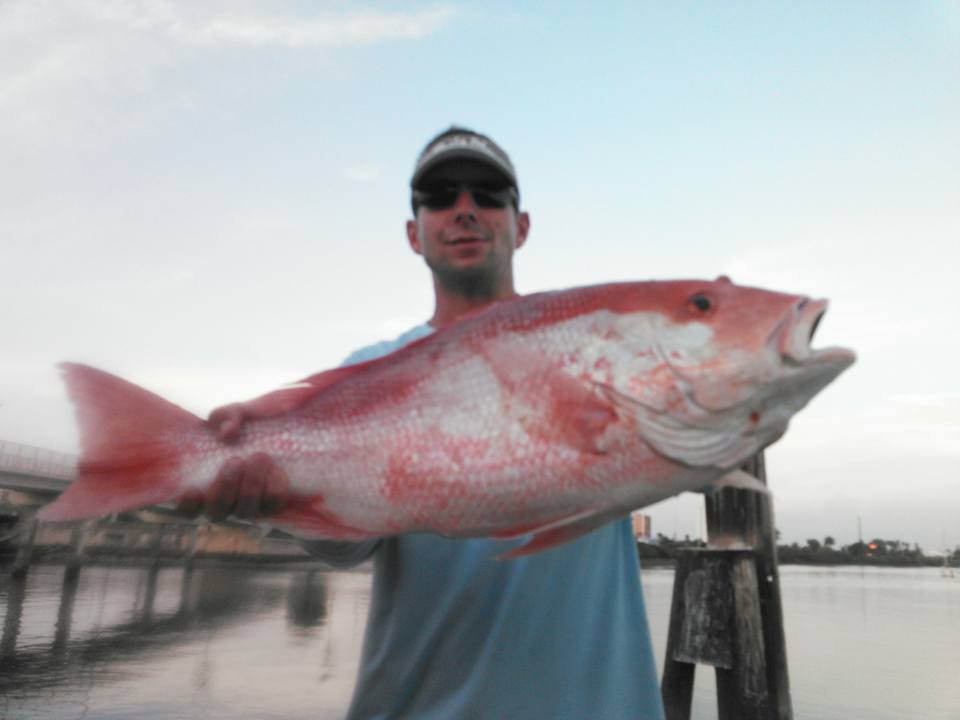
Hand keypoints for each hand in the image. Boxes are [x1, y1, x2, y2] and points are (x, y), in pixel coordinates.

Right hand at [176, 402, 289, 520]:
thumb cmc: (247, 424)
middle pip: (217, 511)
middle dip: (225, 488)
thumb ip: (225, 417)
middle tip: (235, 461)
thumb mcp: (234, 414)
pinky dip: (273, 487)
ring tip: (259, 457)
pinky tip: (276, 469)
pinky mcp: (272, 504)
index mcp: (204, 486)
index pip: (188, 509)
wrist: (280, 427)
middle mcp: (225, 502)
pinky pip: (272, 505)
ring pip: (244, 512)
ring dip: (250, 486)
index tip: (192, 489)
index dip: (188, 505)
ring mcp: (249, 506)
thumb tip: (227, 433)